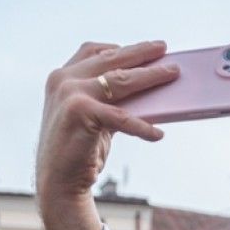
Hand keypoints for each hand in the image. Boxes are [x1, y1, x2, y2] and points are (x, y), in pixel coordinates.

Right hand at [36, 40, 178, 229]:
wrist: (58, 182)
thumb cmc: (78, 150)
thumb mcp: (94, 117)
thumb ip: (110, 100)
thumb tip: (148, 90)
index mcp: (62, 77)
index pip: (94, 52)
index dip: (120, 48)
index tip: (144, 47)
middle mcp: (63, 80)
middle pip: (111, 60)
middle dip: (142, 53)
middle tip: (165, 48)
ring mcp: (70, 94)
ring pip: (120, 80)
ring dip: (150, 76)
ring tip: (172, 75)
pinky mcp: (81, 113)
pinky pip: (122, 117)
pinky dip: (143, 127)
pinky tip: (158, 134)